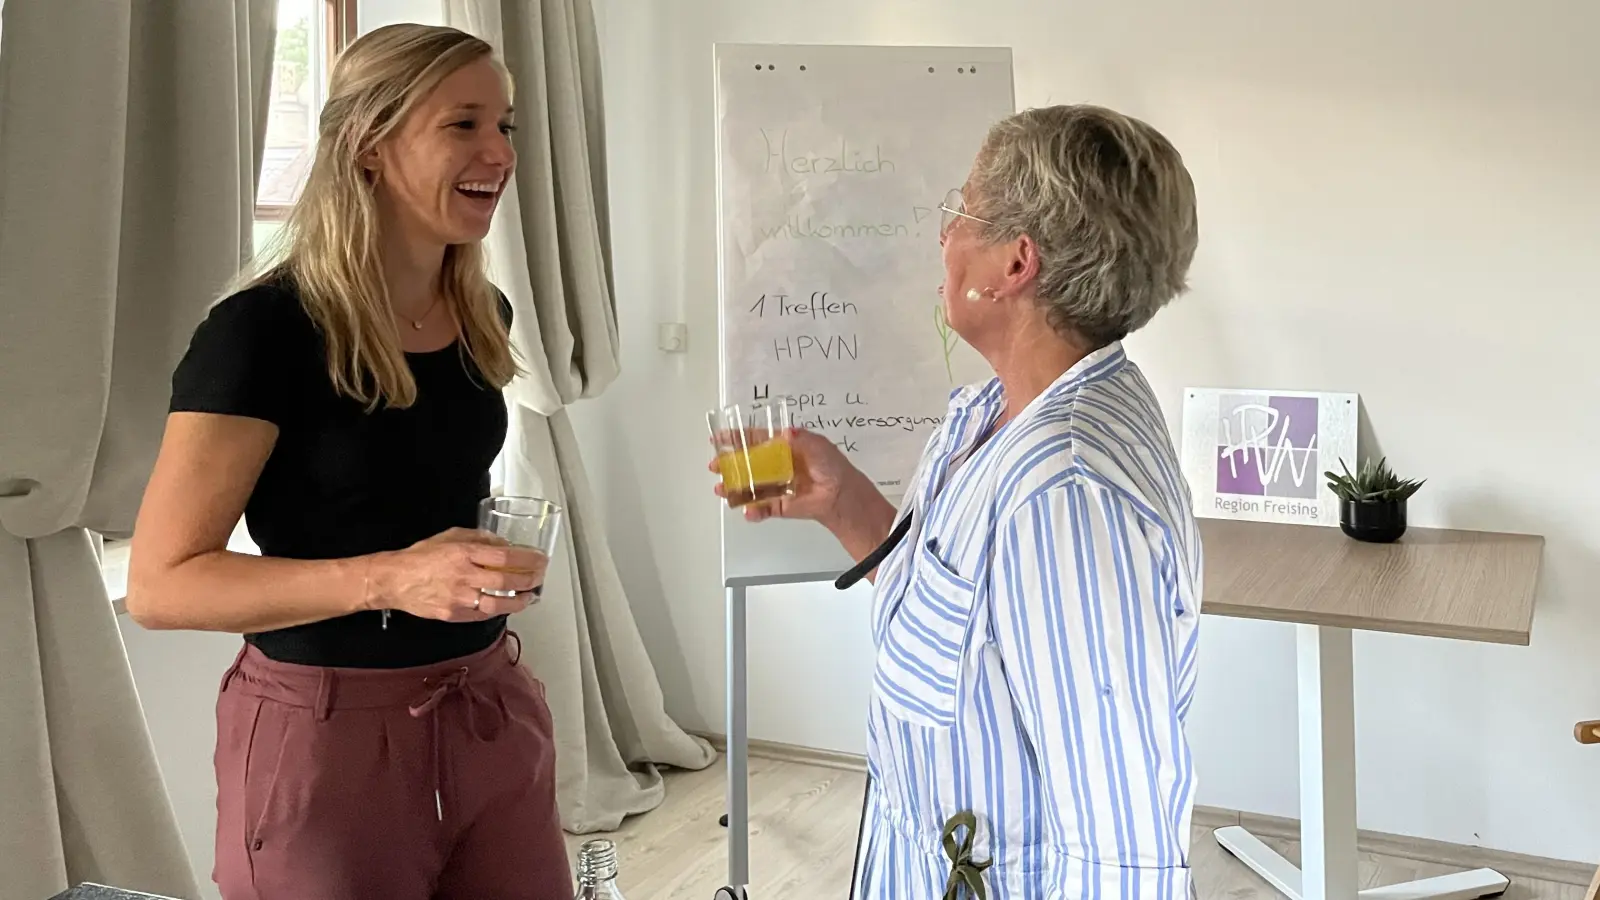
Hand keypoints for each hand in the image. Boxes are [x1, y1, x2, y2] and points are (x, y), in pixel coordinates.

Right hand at [366, 527, 547, 621]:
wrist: (394, 580)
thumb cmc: (421, 556)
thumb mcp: (451, 536)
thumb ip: (479, 538)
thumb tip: (504, 544)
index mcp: (463, 554)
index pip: (505, 557)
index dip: (528, 559)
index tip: (540, 559)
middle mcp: (464, 577)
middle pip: (506, 582)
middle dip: (530, 580)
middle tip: (540, 577)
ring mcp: (459, 599)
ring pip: (498, 604)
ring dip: (519, 601)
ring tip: (530, 596)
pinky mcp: (454, 615)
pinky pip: (482, 614)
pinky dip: (498, 610)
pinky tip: (507, 605)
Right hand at [709, 428, 865, 525]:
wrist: (842, 494)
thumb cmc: (831, 466)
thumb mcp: (818, 445)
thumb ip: (801, 438)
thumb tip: (785, 432)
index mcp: (782, 448)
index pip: (755, 440)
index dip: (737, 438)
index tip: (718, 438)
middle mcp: (776, 466)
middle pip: (747, 463)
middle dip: (729, 464)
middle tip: (714, 466)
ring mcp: (776, 486)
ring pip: (749, 487)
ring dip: (734, 488)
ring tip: (721, 489)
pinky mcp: (780, 505)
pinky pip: (763, 509)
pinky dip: (753, 511)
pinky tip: (747, 511)